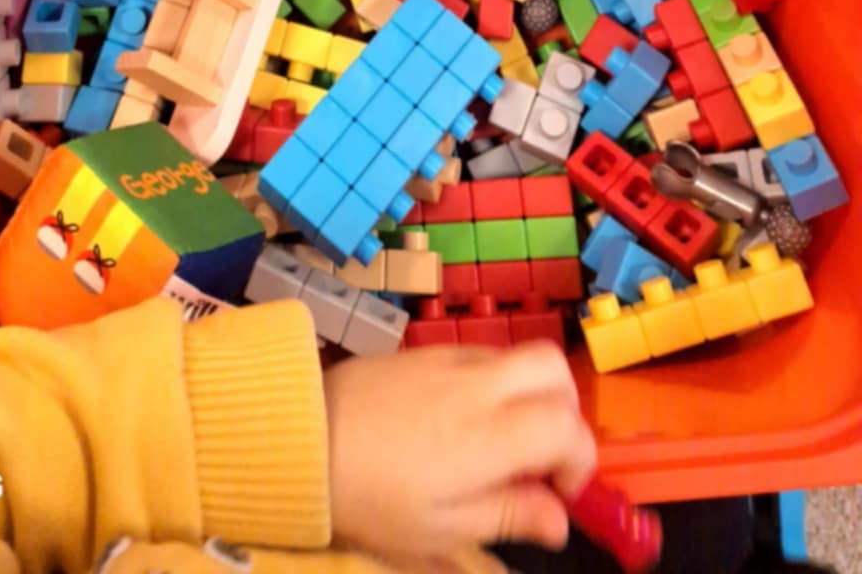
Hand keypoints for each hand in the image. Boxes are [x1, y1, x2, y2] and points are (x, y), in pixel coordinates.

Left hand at [324, 341, 595, 560]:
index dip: (579, 459)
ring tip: (502, 442)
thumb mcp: (440, 529)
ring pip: (518, 357)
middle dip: (566, 407)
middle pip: (553, 366)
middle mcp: (478, 385)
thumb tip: (560, 519)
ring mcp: (450, 359)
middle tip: (544, 452)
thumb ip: (507, 516)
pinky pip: (481, 354)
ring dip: (529, 394)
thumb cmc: (372, 498)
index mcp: (488, 435)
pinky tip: (465, 421)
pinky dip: (495, 383)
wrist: (302, 438)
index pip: (566, 425)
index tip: (559, 492)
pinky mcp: (424, 351)